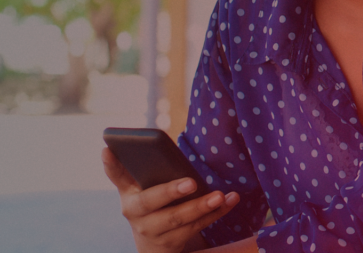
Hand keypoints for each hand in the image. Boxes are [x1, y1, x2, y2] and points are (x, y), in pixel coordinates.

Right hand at [102, 147, 239, 252]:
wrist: (155, 242)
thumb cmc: (155, 203)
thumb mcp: (145, 188)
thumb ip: (146, 169)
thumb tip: (154, 143)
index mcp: (128, 193)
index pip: (117, 176)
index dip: (111, 164)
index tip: (108, 148)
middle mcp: (135, 213)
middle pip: (151, 201)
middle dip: (171, 191)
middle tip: (191, 182)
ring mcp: (152, 230)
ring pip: (178, 218)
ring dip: (201, 206)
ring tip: (220, 195)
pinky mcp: (171, 242)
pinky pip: (197, 226)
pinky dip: (217, 213)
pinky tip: (231, 200)